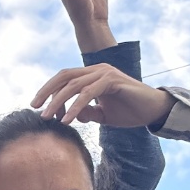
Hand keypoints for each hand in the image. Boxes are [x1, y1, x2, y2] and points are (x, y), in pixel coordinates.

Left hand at [31, 64, 173, 128]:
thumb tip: (71, 116)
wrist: (154, 110)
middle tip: (34, 107)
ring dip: (58, 102)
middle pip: (64, 77)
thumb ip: (87, 113)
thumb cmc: (130, 111)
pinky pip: (88, 93)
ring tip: (47, 117)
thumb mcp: (103, 114)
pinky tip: (67, 119)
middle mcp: (97, 69)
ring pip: (73, 85)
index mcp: (93, 75)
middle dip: (47, 92)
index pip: (65, 78)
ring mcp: (105, 73)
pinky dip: (75, 106)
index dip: (50, 91)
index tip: (39, 108)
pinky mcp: (112, 80)